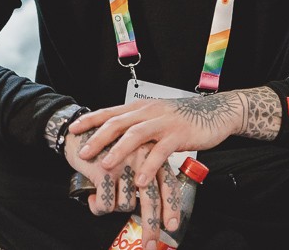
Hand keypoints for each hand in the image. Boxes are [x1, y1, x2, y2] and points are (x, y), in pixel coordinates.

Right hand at [63, 129, 181, 247]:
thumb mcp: (131, 157)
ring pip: (124, 205)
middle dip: (150, 226)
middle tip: (149, 245)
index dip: (171, 207)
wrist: (79, 129)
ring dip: (113, 207)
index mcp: (151, 155)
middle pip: (150, 199)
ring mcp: (122, 164)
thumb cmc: (107, 147)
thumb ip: (144, 176)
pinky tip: (91, 198)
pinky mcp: (103, 170)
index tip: (171, 226)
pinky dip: (97, 207)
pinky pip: (105, 204)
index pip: (168, 184)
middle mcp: (140, 158)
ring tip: (105, 195)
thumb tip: (155, 208)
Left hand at [68, 93, 243, 189]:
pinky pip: (160, 151)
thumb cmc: (184, 118)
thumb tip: (117, 140)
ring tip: (106, 166)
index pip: (111, 112)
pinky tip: (139, 180)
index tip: (72, 129)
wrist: (216, 112)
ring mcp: (164, 122)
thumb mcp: (157, 118)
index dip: (91, 120)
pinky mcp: (179, 134)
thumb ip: (139, 126)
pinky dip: (148, 166)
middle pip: (118, 122)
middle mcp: (150, 112)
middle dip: (98, 138)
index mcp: (142, 108)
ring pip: (136, 134)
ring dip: (119, 151)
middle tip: (82, 153)